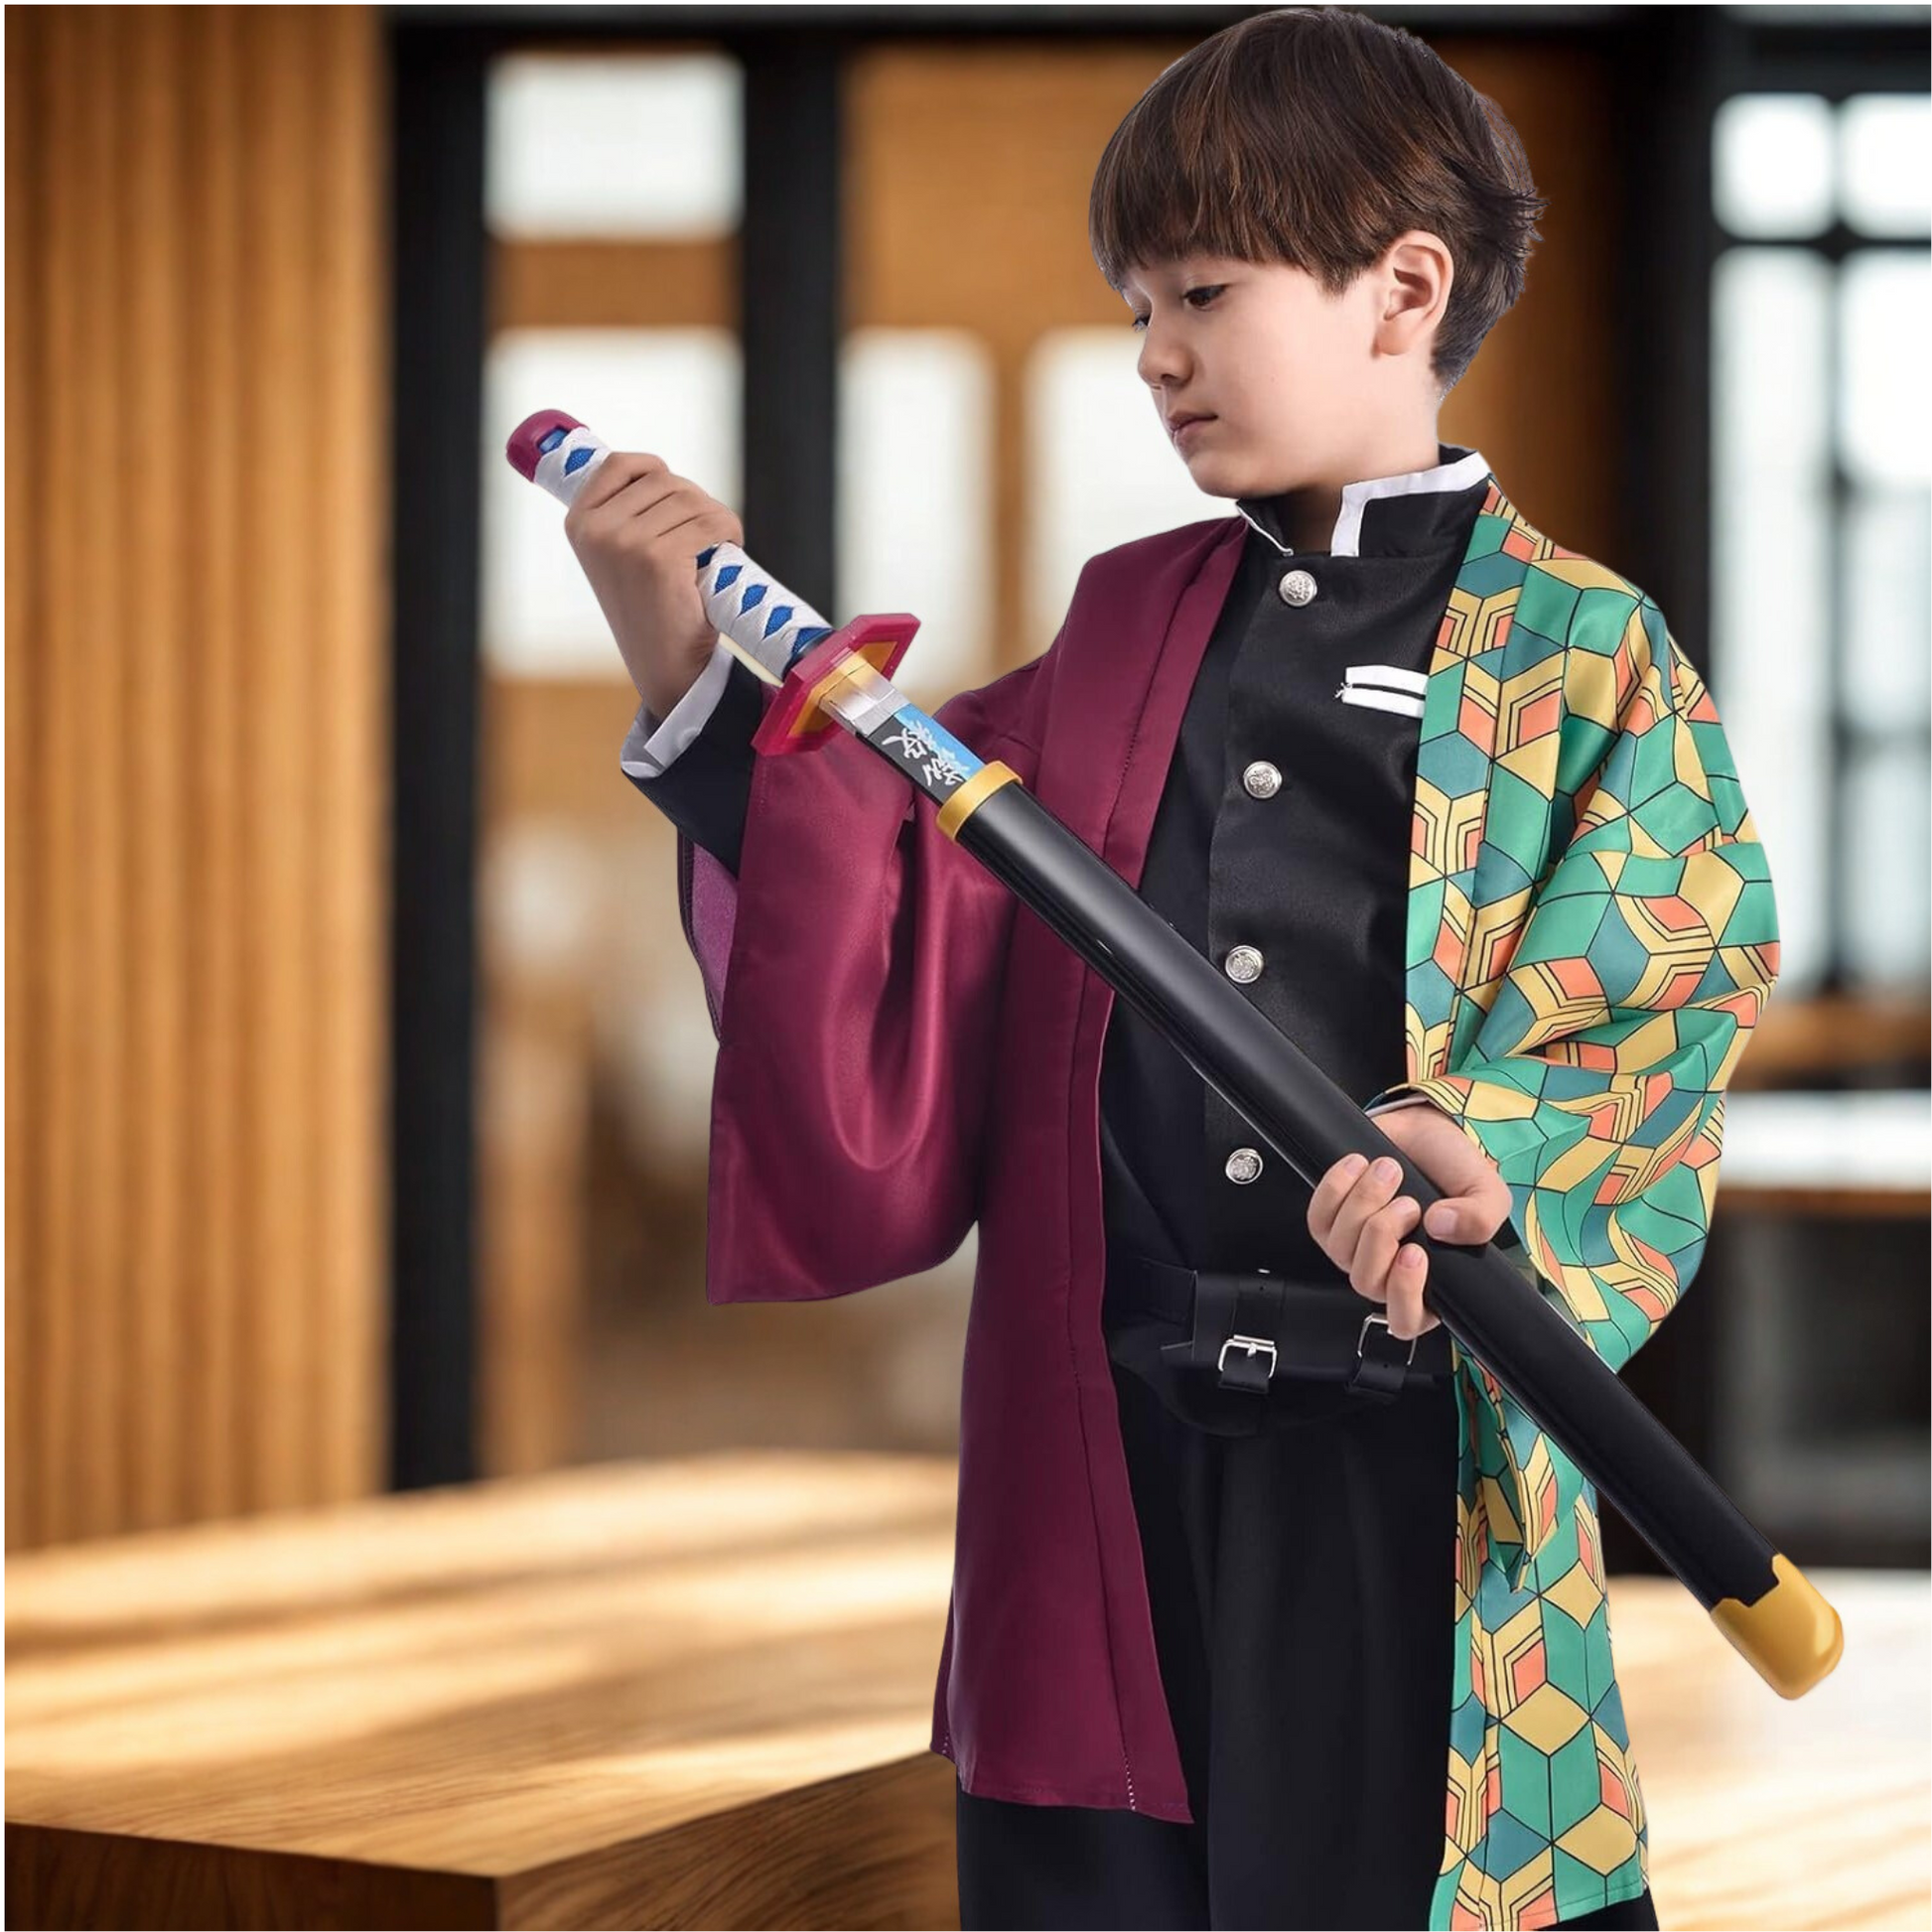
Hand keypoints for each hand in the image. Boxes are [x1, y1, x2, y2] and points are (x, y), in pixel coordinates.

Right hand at [561, 450, 744, 714]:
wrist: (665, 666)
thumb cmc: (650, 609)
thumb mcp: (619, 557)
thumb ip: (624, 516)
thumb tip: (656, 473)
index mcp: (579, 523)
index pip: (617, 464)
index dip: (653, 469)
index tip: (674, 490)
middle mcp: (597, 530)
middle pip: (664, 480)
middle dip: (694, 502)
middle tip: (706, 535)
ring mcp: (626, 543)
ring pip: (690, 499)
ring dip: (715, 519)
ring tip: (715, 549)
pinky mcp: (660, 559)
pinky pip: (710, 523)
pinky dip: (728, 533)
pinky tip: (726, 554)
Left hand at [1305, 1104, 1511, 1340]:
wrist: (1425, 1131)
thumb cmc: (1453, 1171)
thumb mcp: (1486, 1193)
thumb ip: (1480, 1218)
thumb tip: (1441, 1227)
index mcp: (1430, 1283)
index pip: (1406, 1320)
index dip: (1404, 1294)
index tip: (1415, 1252)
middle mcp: (1387, 1272)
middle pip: (1366, 1282)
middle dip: (1382, 1235)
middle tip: (1408, 1202)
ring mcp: (1354, 1250)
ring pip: (1340, 1250)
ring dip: (1363, 1204)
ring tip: (1389, 1170)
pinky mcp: (1330, 1222)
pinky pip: (1319, 1219)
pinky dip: (1334, 1189)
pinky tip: (1358, 1166)